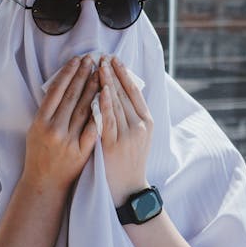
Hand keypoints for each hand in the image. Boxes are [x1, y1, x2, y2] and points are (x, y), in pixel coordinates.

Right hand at [22, 54, 98, 192]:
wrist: (45, 183)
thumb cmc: (39, 155)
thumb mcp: (35, 130)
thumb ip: (47, 111)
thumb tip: (62, 86)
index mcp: (40, 122)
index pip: (56, 91)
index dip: (68, 74)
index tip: (77, 60)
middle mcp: (54, 129)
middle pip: (71, 96)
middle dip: (83, 75)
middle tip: (92, 59)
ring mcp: (68, 141)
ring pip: (83, 109)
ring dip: (93, 89)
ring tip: (100, 73)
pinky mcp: (81, 151)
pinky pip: (93, 128)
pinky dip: (99, 113)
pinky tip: (107, 99)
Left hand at [99, 56, 153, 205]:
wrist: (127, 190)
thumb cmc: (129, 163)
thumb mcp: (137, 138)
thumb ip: (131, 118)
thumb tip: (119, 95)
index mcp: (147, 123)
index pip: (135, 92)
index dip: (125, 75)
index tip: (115, 60)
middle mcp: (140, 126)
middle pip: (125, 94)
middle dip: (113, 73)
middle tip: (103, 56)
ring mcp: (128, 135)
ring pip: (116, 103)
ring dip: (107, 82)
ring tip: (98, 66)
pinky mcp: (114, 144)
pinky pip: (108, 120)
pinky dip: (104, 103)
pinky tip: (99, 90)